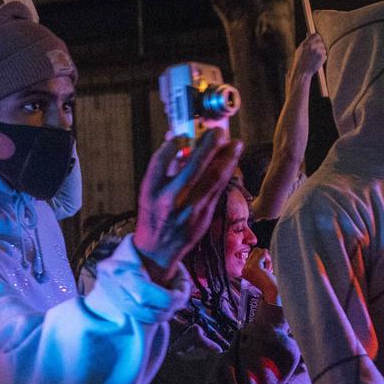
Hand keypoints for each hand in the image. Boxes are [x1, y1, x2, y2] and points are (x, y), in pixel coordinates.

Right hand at [134, 129, 242, 283]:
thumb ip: (163, 167)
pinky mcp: (204, 217)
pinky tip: (231, 162)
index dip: (174, 143)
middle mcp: (170, 200)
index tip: (182, 134)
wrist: (158, 251)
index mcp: (150, 191)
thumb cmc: (153, 216)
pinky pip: (217, 190)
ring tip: (235, 144)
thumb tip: (176, 139)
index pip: (161, 160)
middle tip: (219, 132)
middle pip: (193, 166)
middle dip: (209, 146)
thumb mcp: (148, 191)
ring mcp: (189, 209)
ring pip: (213, 179)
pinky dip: (225, 174)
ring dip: (227, 158)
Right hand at [242, 247, 278, 304]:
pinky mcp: (254, 266)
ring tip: (268, 270)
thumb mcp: (260, 273)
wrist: (270, 293)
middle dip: (264, 257)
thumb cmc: (268, 285)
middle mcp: (244, 268)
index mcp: (244, 270)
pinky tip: (269, 270)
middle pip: (255, 251)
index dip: (261, 258)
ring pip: (259, 251)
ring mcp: (248, 267)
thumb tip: (262, 251)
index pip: (252, 254)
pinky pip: (263, 254)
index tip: (265, 267)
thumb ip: (258, 263)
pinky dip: (269, 260)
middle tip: (268, 269)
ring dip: (267, 259)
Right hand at [286, 33, 326, 88]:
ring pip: (323, 49)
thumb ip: (305, 42)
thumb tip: (309, 34)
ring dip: (320, 52)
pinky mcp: (323, 57)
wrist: (302, 71)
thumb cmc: (299, 61)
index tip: (317, 40)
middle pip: (321, 42)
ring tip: (314, 58)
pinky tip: (316, 61)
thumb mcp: (300, 50)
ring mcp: (318, 51)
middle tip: (315, 52)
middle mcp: (313, 46)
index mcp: (306, 43)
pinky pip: (325, 55)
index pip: (316, 35)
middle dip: (319, 46)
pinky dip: (322, 58)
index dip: (317, 38)